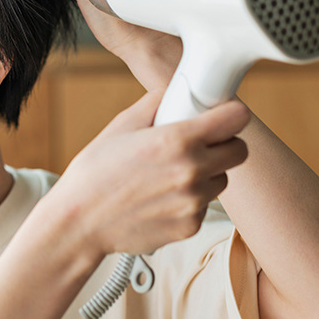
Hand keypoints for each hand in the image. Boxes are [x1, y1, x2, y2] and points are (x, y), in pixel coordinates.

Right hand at [44, 89, 250, 258]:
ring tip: (173, 174)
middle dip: (224, 144)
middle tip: (202, 145)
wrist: (79, 222)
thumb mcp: (121, 125)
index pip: (236, 119)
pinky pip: (204, 206)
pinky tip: (162, 198)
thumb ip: (155, 103)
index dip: (230, 115)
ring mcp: (193, 202)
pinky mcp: (190, 226)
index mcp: (176, 140)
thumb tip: (173, 91)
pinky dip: (190, 201)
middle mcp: (191, 171)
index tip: (224, 117)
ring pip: (222, 180)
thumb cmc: (94, 174)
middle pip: (239, 151)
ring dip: (208, 174)